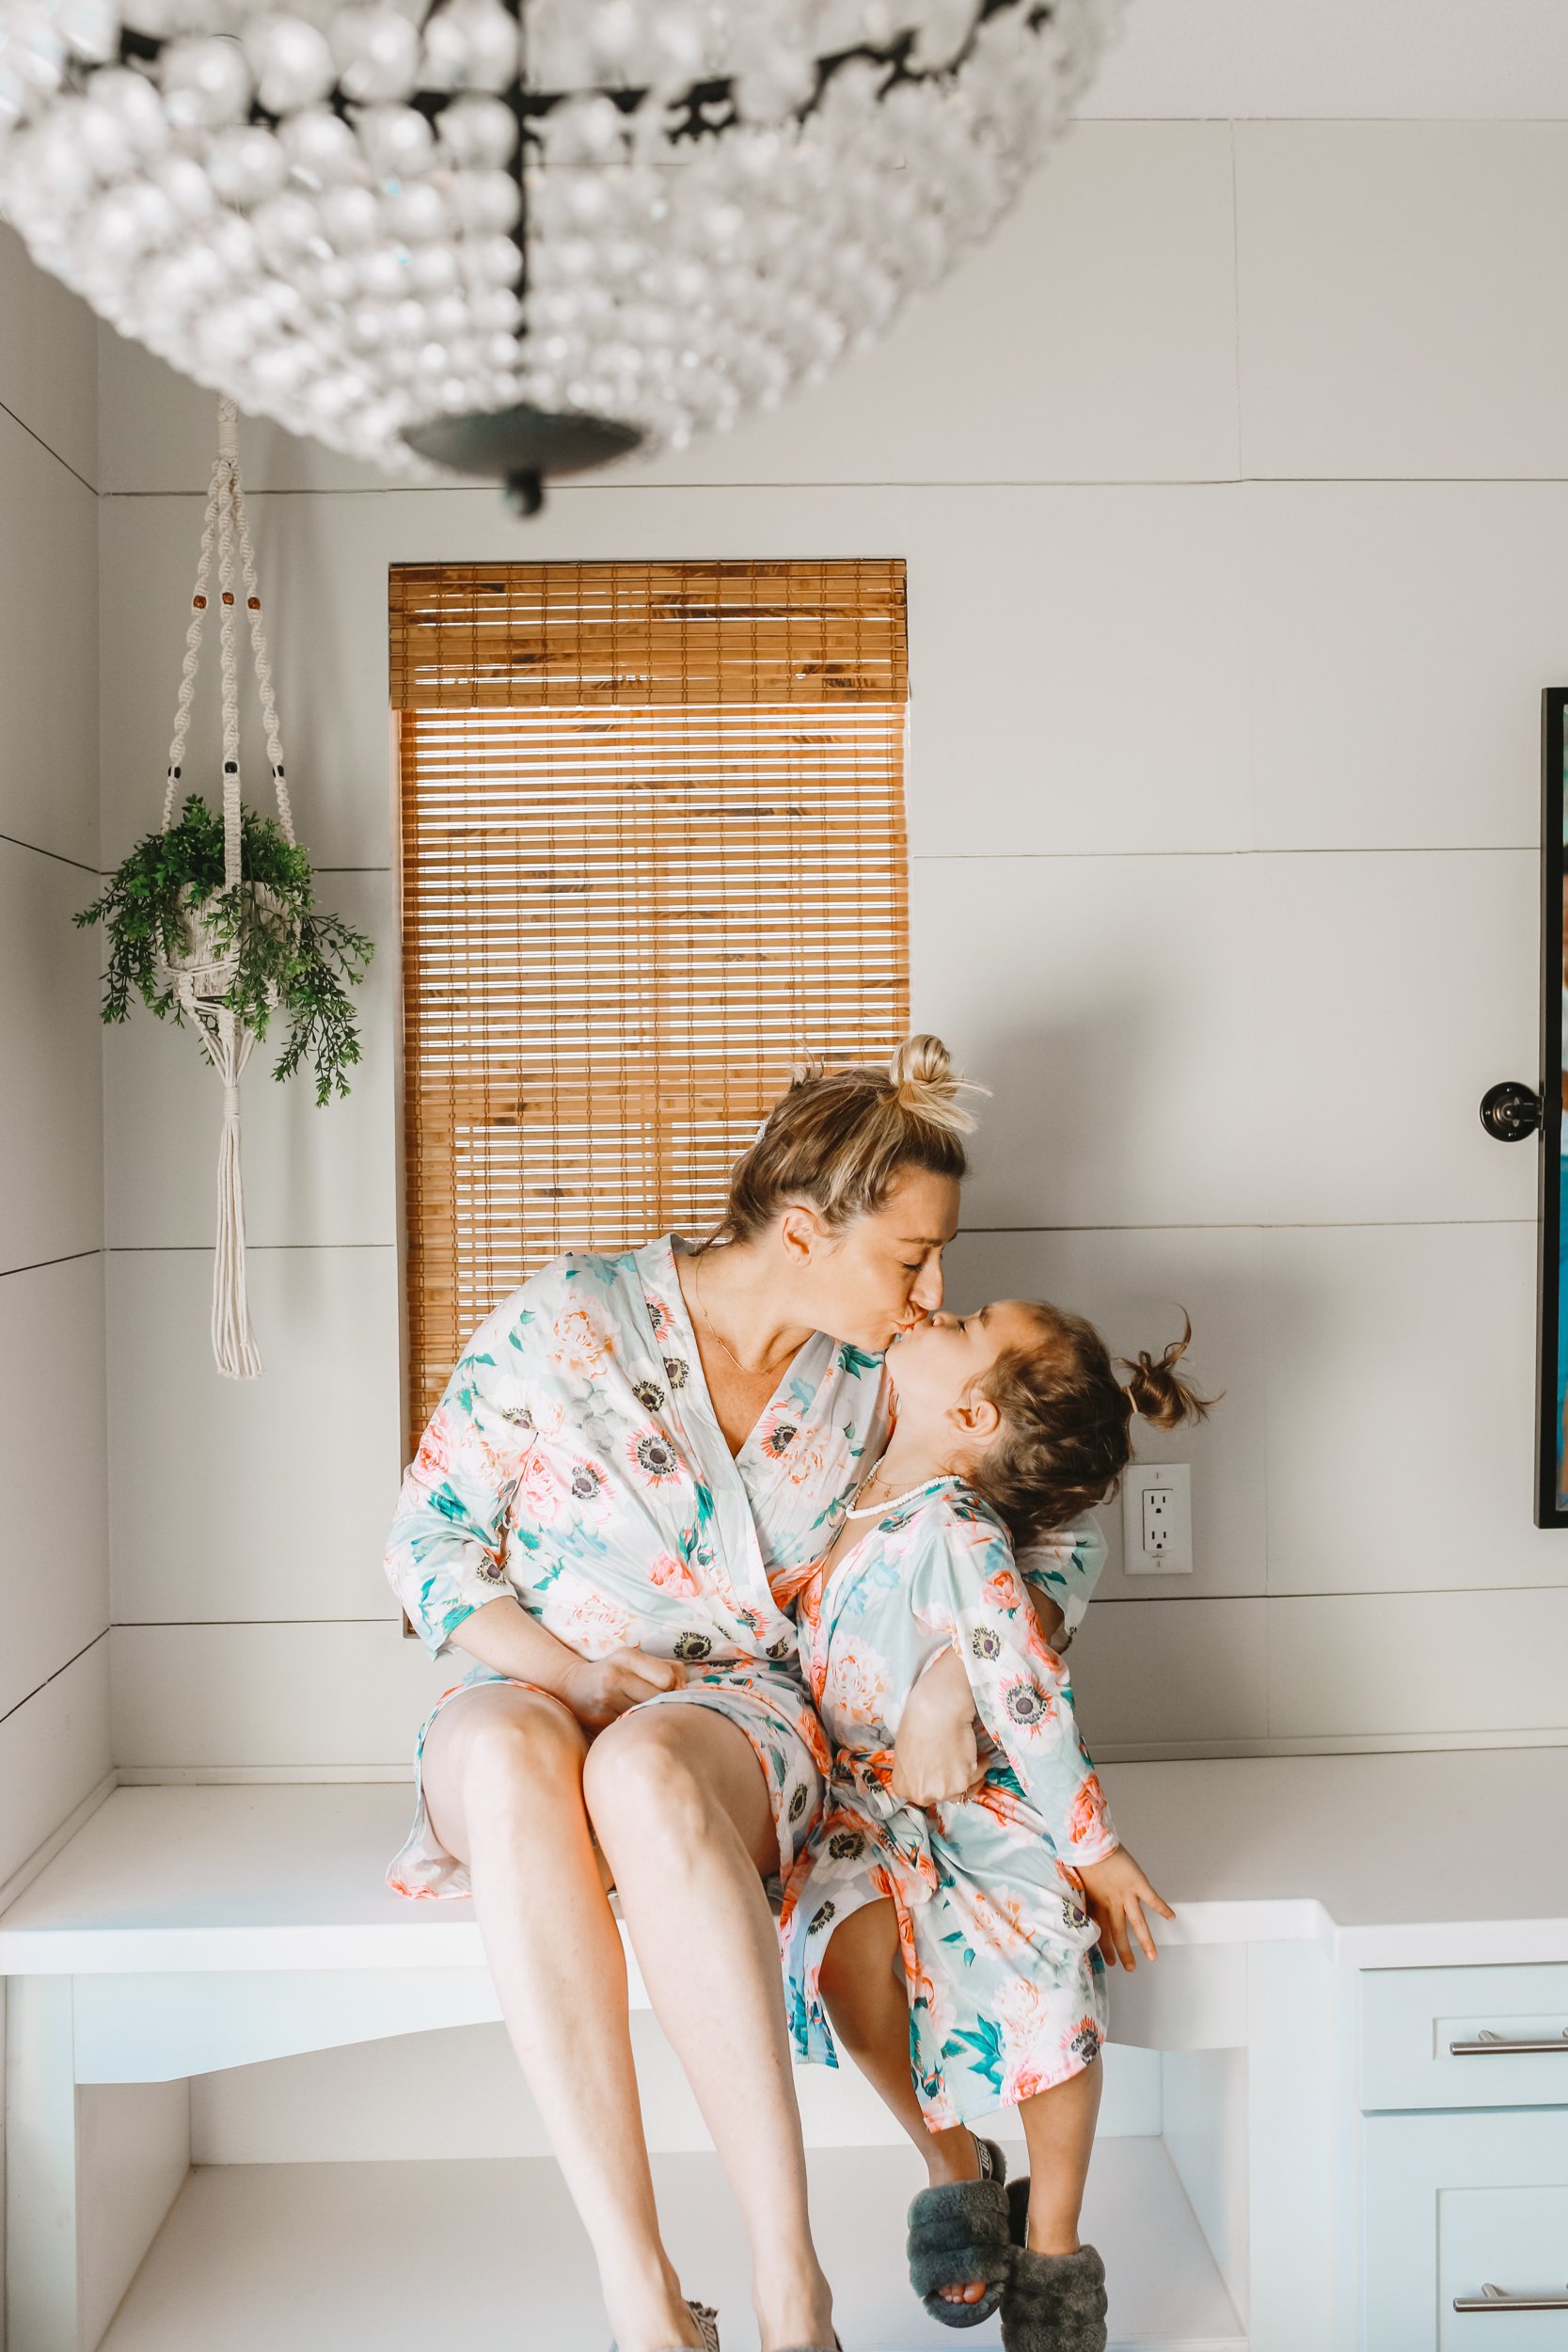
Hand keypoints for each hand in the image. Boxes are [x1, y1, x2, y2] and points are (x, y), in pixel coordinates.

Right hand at [560, 1648, 685, 1729]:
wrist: (572, 1688)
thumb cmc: (615, 1672)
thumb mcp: (637, 1660)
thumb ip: (668, 1669)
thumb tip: (687, 1692)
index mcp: (627, 1657)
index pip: (667, 1678)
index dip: (674, 1687)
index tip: (669, 1690)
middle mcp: (615, 1676)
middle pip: (659, 1699)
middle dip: (664, 1704)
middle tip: (659, 1705)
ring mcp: (606, 1701)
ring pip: (647, 1716)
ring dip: (651, 1718)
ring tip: (646, 1713)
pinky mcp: (600, 1722)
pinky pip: (632, 1729)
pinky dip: (637, 1728)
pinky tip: (632, 1723)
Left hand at [892, 1646, 986, 1805]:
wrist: (936, 1711)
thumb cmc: (918, 1723)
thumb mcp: (905, 1753)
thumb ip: (914, 1772)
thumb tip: (927, 1774)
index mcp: (903, 1788)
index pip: (922, 1794)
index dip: (934, 1780)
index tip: (941, 1771)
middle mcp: (922, 1795)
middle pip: (943, 1795)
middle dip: (950, 1780)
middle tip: (955, 1761)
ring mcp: (943, 1792)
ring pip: (963, 1789)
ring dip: (968, 1774)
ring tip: (967, 1754)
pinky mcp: (963, 1782)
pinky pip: (977, 1776)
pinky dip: (980, 1764)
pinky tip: (976, 1751)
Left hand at [1075, 1845, 1175, 1970]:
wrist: (1087, 1841)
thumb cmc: (1081, 1857)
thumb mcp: (1077, 1882)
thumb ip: (1081, 1896)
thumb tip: (1076, 1908)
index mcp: (1096, 1903)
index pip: (1102, 1932)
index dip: (1105, 1948)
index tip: (1111, 1962)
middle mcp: (1111, 1902)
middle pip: (1119, 1933)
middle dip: (1125, 1952)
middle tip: (1130, 1968)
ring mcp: (1125, 1893)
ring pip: (1137, 1923)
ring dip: (1145, 1941)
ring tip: (1152, 1956)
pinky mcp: (1137, 1882)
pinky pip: (1152, 1898)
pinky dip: (1162, 1908)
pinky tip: (1171, 1918)